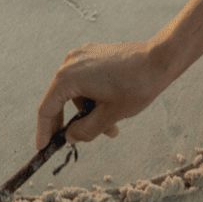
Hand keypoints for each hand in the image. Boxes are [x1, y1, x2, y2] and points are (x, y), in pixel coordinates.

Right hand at [34, 41, 173, 147]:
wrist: (160, 60)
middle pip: (62, 100)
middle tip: (77, 142)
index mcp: (69, 77)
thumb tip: (69, 138)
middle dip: (73, 123)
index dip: (44, 131)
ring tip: (112, 127)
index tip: (42, 148)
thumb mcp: (109, 116)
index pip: (47, 109)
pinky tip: (111, 109)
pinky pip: (86, 80)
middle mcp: (70, 62)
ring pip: (77, 92)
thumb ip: (84, 131)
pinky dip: (94, 97)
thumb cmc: (136, 87)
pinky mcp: (94, 54)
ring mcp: (82, 56)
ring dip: (89, 112)